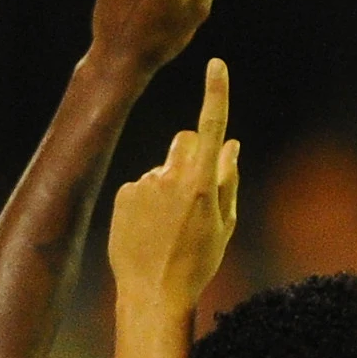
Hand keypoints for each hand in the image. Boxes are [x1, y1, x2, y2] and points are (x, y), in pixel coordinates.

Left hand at [110, 59, 239, 313]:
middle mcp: (171, 177)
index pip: (212, 128)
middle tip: (194, 193)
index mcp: (201, 185)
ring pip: (163, 168)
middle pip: (186, 141)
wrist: (153, 291)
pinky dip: (147, 201)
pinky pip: (142, 185)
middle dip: (193, 155)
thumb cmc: (198, 262)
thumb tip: (232, 145)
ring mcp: (144, 183)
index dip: (215, 94)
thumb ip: (228, 180)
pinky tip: (148, 229)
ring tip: (167, 226)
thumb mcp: (224, 225)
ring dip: (168, 185)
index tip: (216, 66)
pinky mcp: (124, 192)